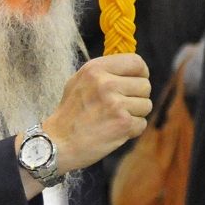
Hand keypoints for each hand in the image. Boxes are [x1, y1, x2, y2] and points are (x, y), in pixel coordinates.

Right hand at [42, 54, 152, 172]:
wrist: (57, 143)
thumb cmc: (71, 112)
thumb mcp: (79, 81)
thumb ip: (105, 72)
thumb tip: (135, 68)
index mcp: (96, 69)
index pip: (136, 62)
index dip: (141, 74)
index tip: (135, 83)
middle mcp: (106, 83)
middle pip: (145, 85)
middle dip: (137, 97)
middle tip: (118, 107)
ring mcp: (116, 103)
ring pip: (146, 105)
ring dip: (135, 114)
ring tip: (113, 119)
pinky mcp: (123, 123)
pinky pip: (142, 123)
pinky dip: (131, 130)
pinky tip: (113, 130)